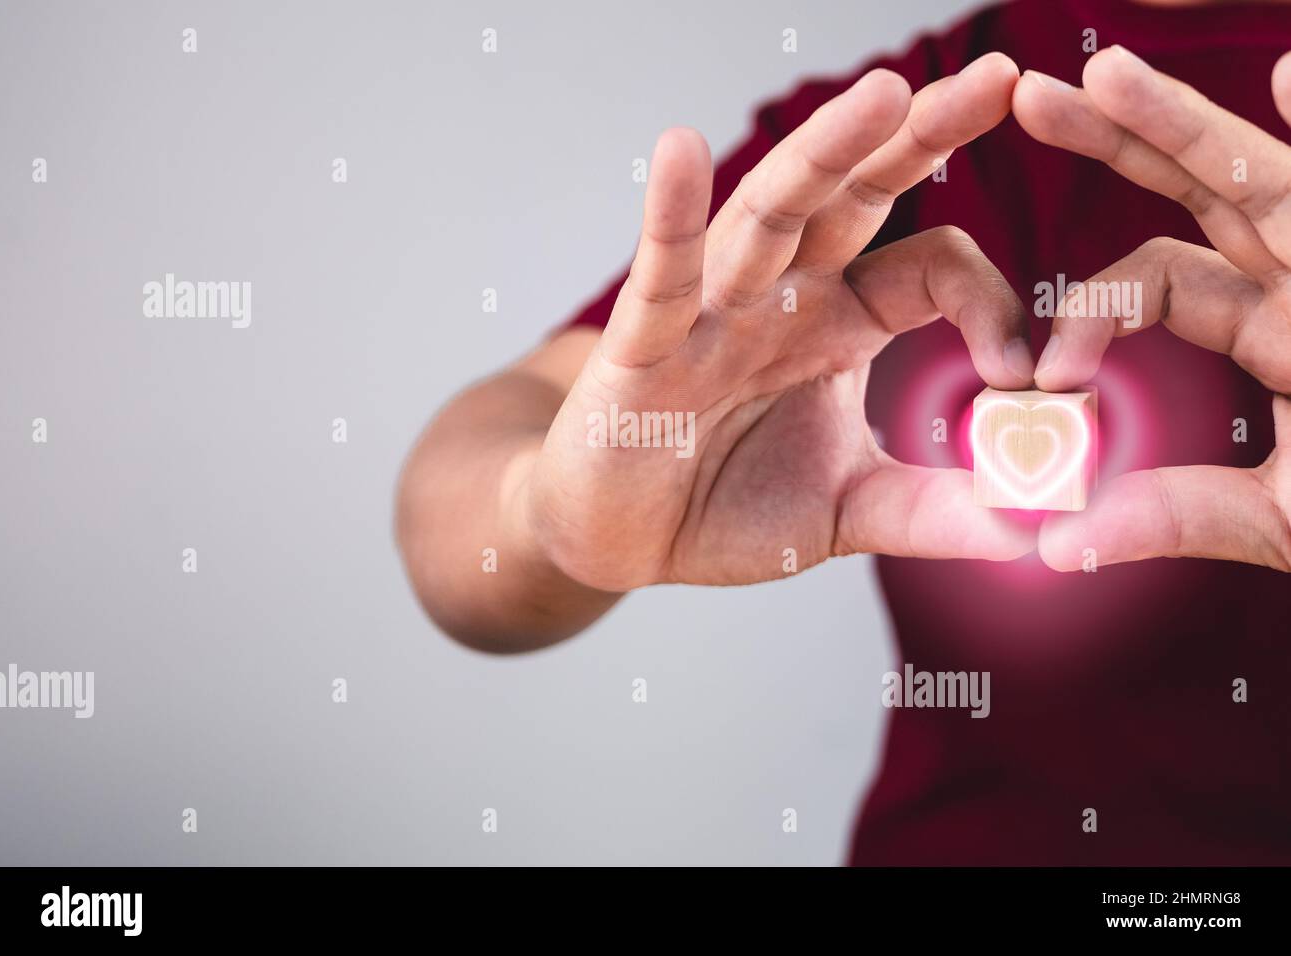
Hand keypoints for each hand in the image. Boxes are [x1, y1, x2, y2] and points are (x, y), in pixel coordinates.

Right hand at [526, 55, 1036, 591]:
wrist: (623, 542)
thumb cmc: (726, 508)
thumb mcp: (850, 512)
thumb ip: (935, 514)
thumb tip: (1038, 525)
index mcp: (840, 321)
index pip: (932, 268)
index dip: (992, 305)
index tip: (1023, 374)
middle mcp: (781, 296)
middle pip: (856, 197)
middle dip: (921, 136)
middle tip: (999, 77)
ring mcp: (710, 313)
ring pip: (768, 214)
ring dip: (823, 153)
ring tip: (883, 91)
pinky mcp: (640, 348)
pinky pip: (660, 276)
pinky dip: (669, 217)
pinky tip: (680, 151)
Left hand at [1013, 46, 1290, 571]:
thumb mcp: (1280, 517)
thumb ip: (1179, 515)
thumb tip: (1056, 543)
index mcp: (1271, 325)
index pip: (1156, 280)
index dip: (1091, 314)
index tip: (1046, 377)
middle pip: (1197, 189)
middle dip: (1116, 140)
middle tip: (1029, 96)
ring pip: (1257, 170)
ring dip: (1179, 120)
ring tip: (1102, 71)